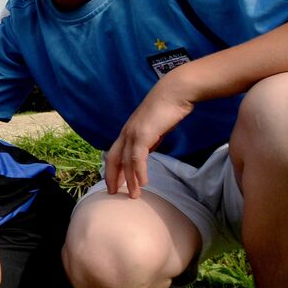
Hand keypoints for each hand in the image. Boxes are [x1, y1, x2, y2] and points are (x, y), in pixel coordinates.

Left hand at [103, 76, 194, 196]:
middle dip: (112, 177)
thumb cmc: (168, 108)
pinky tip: (144, 183)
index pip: (115, 154)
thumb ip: (149, 141)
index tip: (114, 183)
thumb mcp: (155, 128)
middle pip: (113, 159)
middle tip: (113, 193)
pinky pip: (138, 158)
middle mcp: (127, 133)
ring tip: (133, 195)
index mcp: (128, 131)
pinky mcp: (143, 134)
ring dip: (130, 180)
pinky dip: (139, 172)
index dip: (113, 170)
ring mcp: (133, 133)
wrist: (175, 92)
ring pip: (126, 162)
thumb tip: (147, 152)